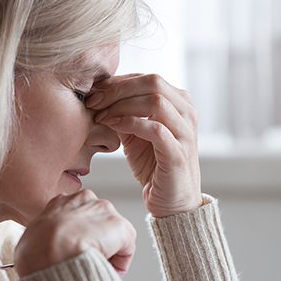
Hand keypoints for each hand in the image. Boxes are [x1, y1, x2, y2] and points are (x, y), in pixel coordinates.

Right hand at [14, 189, 136, 276]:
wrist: (49, 252)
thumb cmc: (35, 251)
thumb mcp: (30, 240)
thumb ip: (43, 241)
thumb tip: (42, 254)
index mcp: (60, 202)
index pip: (76, 217)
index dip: (77, 237)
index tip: (74, 252)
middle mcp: (84, 200)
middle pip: (97, 223)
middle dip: (95, 242)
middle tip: (86, 261)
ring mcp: (104, 211)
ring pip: (112, 235)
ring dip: (107, 252)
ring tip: (93, 266)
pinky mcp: (120, 227)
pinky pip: (126, 249)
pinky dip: (119, 263)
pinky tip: (105, 269)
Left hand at [86, 74, 201, 216]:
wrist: (171, 202)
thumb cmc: (153, 165)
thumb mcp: (134, 134)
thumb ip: (123, 113)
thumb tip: (99, 95)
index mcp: (179, 102)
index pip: (146, 78)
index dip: (117, 82)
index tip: (93, 93)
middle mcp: (187, 113)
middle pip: (153, 82)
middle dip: (117, 89)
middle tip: (93, 101)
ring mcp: (185, 132)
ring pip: (156, 101)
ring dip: (121, 105)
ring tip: (100, 116)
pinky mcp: (178, 153)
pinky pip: (155, 129)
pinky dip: (130, 123)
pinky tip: (111, 126)